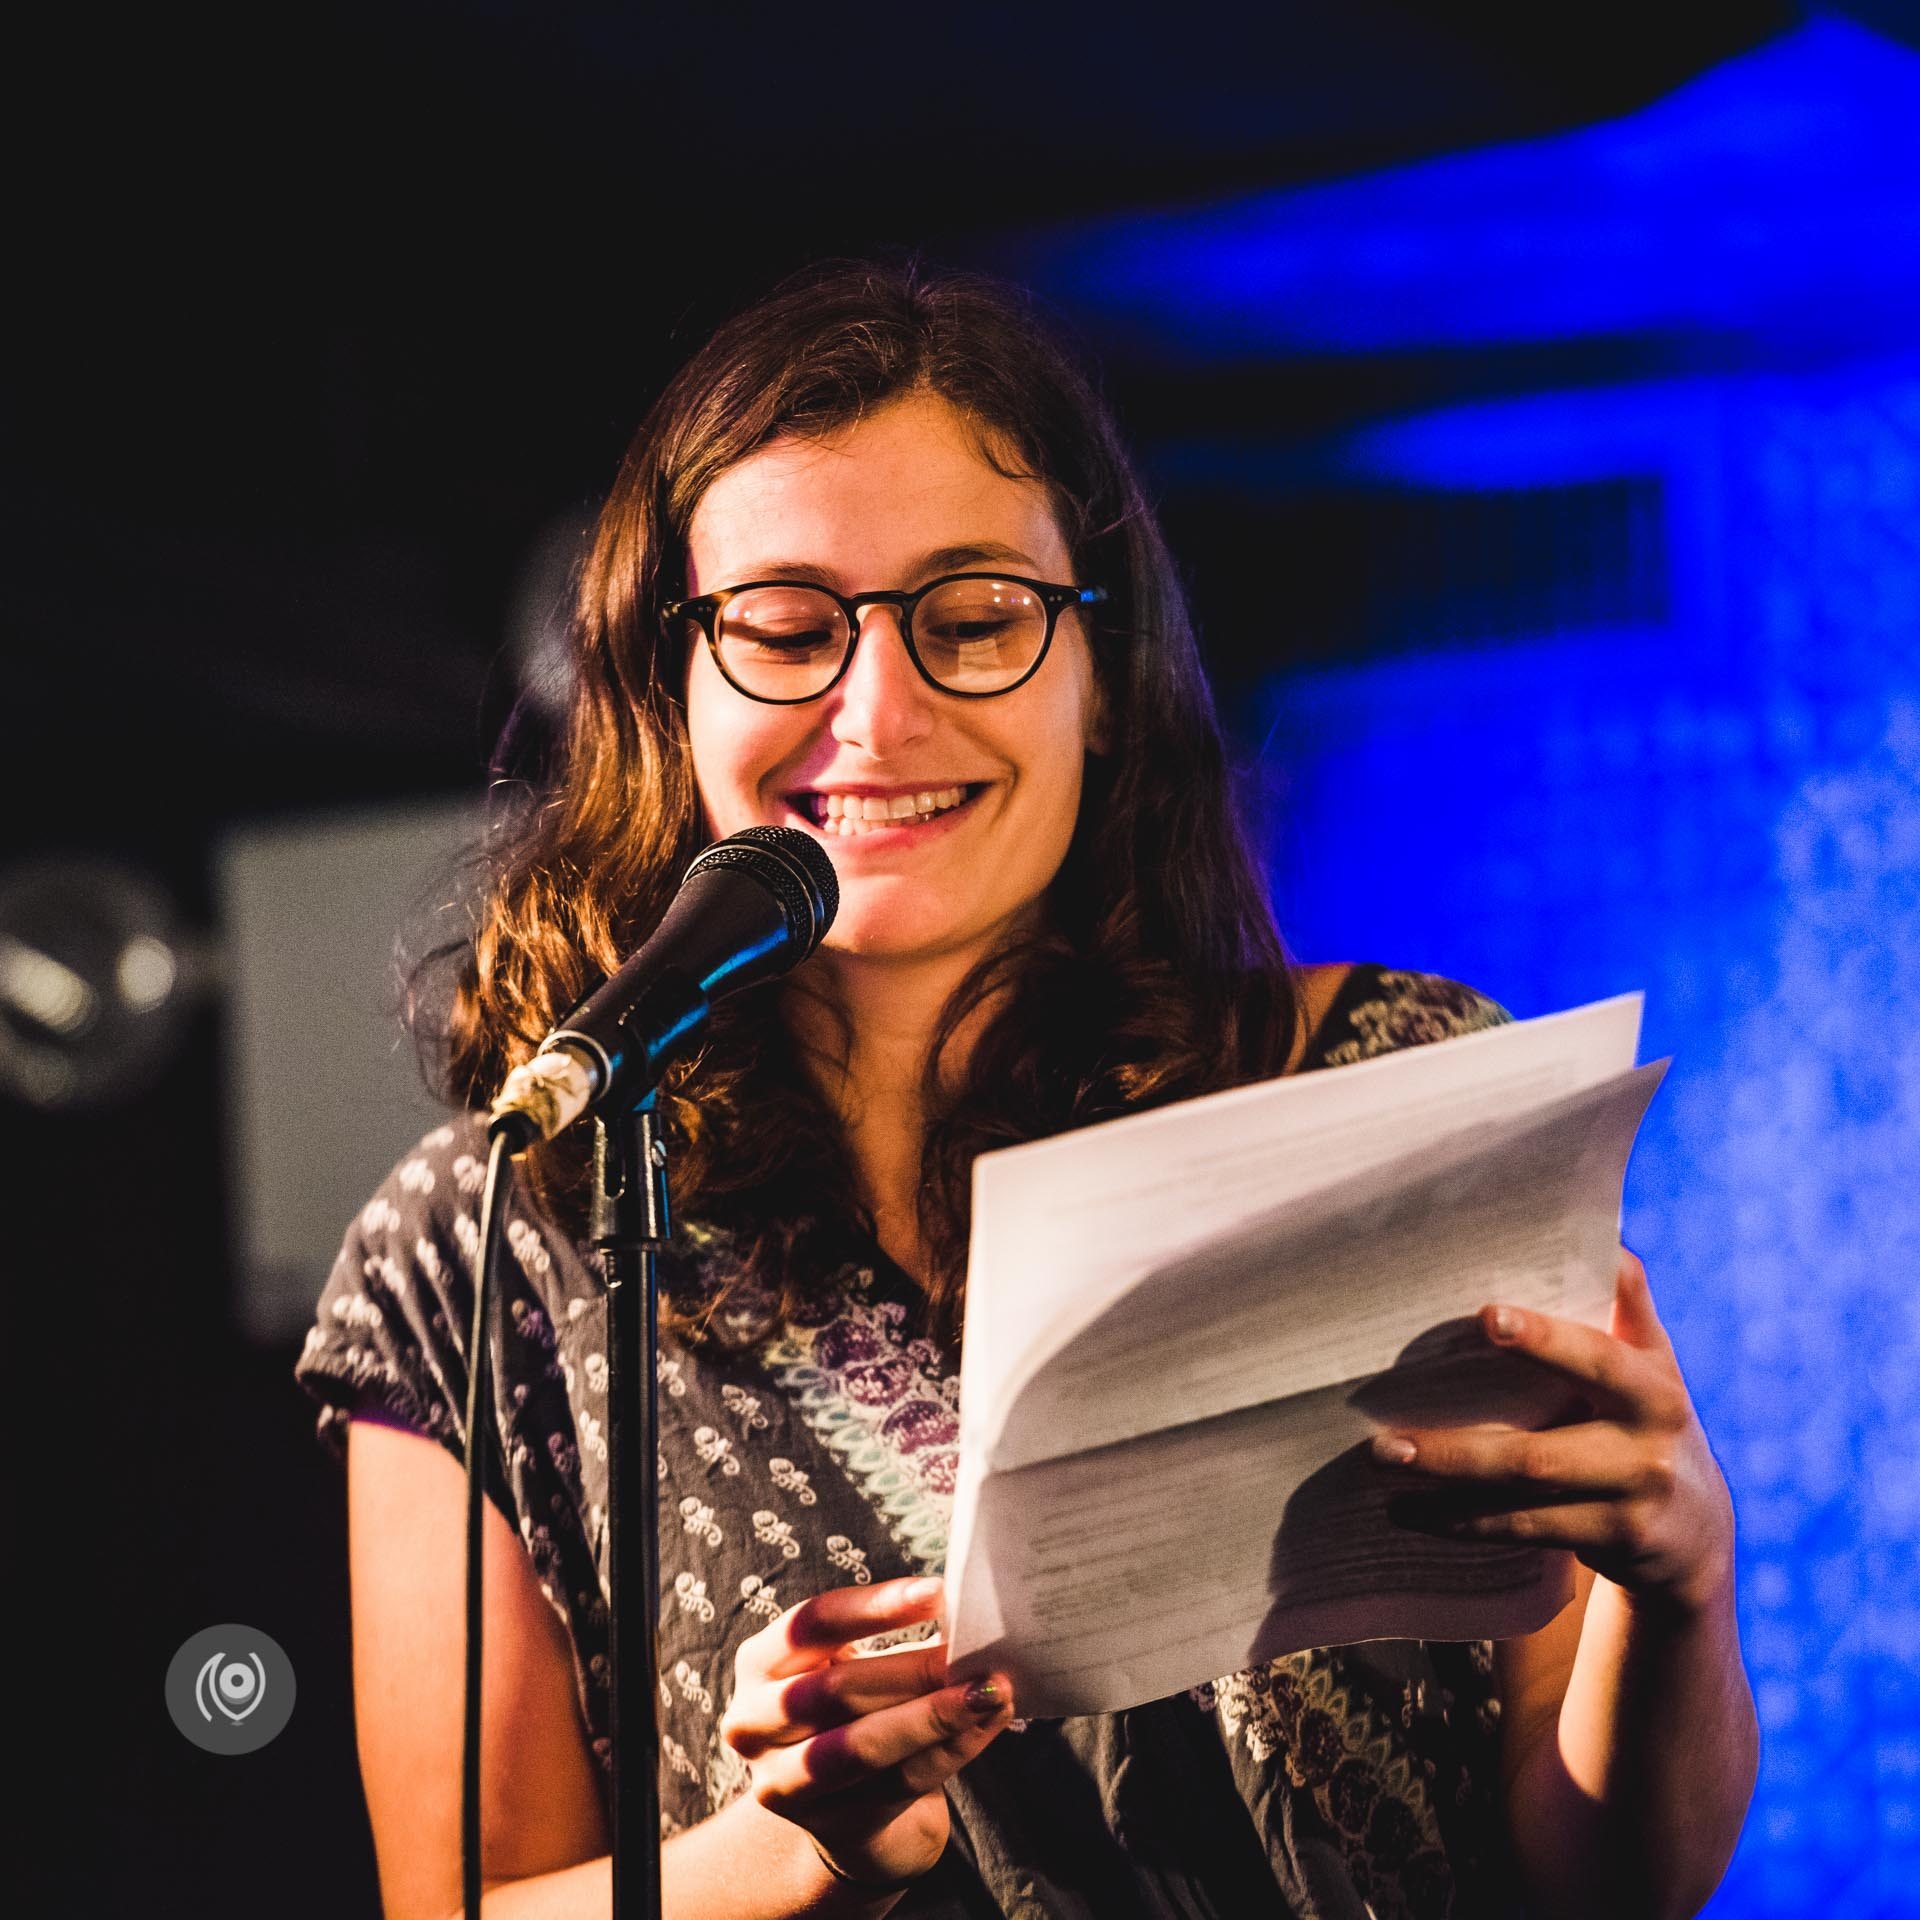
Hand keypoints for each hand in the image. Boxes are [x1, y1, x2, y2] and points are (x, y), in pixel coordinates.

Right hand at [720, 1575, 1014, 1891]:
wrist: (842, 1804)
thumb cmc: (849, 1709)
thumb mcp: (843, 1665)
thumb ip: (883, 1639)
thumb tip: (959, 1610)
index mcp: (759, 1666)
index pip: (811, 1625)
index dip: (874, 1608)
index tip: (937, 1594)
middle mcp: (757, 1725)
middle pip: (837, 1689)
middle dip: (913, 1669)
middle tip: (972, 1652)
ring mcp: (787, 1783)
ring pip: (865, 1747)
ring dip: (935, 1715)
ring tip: (990, 1691)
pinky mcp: (832, 1825)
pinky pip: (901, 1783)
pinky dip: (952, 1750)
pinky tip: (987, 1724)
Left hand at [1374, 1248, 1735, 1618]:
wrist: (1700, 1534)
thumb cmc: (1649, 1419)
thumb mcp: (1654, 1362)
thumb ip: (1626, 1301)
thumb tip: (1602, 1229)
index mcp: (1653, 1386)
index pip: (1597, 1358)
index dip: (1546, 1339)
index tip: (1486, 1317)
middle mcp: (1646, 1448)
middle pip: (1541, 1453)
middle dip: (1460, 1449)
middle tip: (1385, 1437)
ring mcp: (1629, 1503)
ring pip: (1522, 1496)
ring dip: (1446, 1485)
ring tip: (1381, 1464)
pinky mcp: (1612, 1543)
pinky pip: (1525, 1531)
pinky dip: (1464, 1521)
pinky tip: (1409, 1511)